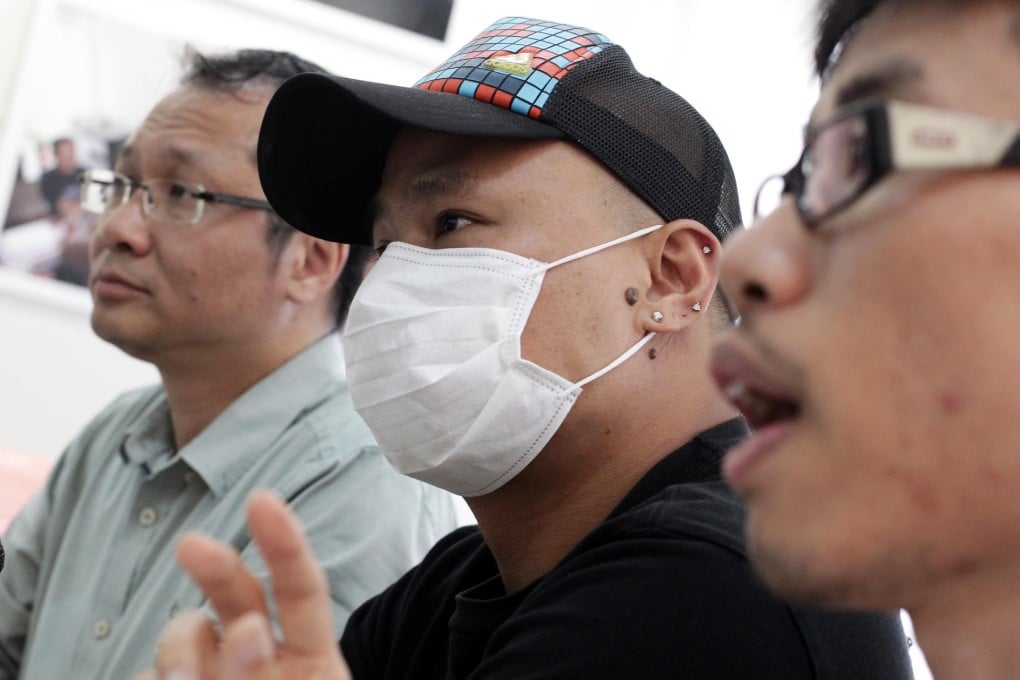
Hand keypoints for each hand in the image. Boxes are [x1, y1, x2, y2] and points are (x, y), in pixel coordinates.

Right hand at [136, 491, 352, 678]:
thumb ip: (266, 674)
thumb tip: (244, 628)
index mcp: (309, 663)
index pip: (301, 594)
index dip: (285, 546)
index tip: (262, 499)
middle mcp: (259, 664)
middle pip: (238, 598)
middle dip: (216, 567)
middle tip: (190, 545)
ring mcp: (210, 676)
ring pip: (186, 635)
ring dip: (178, 651)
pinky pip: (144, 673)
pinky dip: (153, 679)